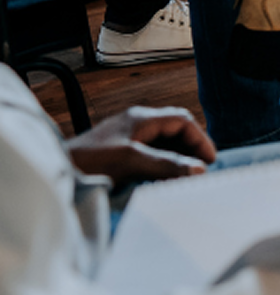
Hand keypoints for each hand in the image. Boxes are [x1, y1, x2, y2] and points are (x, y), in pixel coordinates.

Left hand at [66, 106, 215, 185]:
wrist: (54, 171)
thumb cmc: (88, 161)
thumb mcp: (131, 161)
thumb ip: (165, 164)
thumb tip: (198, 170)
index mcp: (141, 118)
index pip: (183, 120)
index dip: (200, 139)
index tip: (210, 160)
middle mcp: (136, 123)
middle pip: (175, 129)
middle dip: (191, 147)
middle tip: (201, 168)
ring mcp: (127, 136)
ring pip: (163, 141)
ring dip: (177, 156)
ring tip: (186, 174)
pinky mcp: (119, 151)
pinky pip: (150, 152)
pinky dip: (163, 162)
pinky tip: (163, 177)